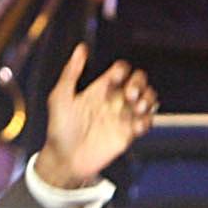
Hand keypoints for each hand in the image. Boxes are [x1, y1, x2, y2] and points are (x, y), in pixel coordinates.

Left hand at [28, 50, 157, 189]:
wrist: (65, 159)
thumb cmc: (59, 128)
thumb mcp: (60, 97)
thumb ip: (71, 72)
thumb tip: (81, 48)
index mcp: (101, 88)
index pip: (121, 70)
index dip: (122, 71)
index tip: (113, 80)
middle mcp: (114, 100)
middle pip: (139, 81)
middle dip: (139, 83)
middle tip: (129, 95)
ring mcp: (123, 116)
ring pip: (148, 99)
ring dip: (148, 99)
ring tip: (137, 108)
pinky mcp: (128, 134)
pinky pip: (146, 122)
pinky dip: (146, 121)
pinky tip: (135, 127)